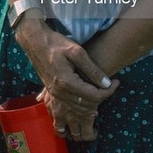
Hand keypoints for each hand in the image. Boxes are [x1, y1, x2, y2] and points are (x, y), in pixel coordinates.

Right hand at [13, 17, 116, 141]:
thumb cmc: (55, 43)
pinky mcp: (52, 93)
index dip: (108, 91)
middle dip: (102, 98)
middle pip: (87, 105)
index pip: (93, 95)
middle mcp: (59, 92)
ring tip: (101, 94)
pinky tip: (86, 102)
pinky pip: (68, 107)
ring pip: (77, 110)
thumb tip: (107, 83)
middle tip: (110, 87)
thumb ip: (92, 69)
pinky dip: (79, 108)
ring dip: (91, 105)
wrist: (35, 42)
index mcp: (67, 82)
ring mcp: (54, 94)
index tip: (116, 82)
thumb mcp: (77, 52)